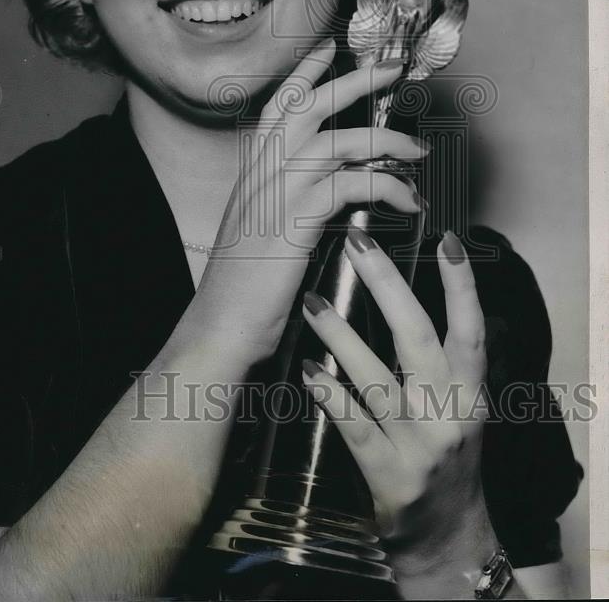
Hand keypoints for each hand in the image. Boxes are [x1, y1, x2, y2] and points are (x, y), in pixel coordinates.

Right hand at [187, 39, 428, 364]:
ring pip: (338, 141)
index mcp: (253, 170)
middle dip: (355, 82)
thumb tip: (322, 188)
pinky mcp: (296, 220)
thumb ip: (282, 199)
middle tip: (393, 68)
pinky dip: (388, 187)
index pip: (278, 105)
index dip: (304, 73)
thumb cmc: (241, 286)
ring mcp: (277, 192)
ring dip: (387, 141)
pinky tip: (408, 202)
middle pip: (310, 106)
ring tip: (420, 150)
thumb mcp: (257, 229)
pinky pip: (352, 185)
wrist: (219, 325)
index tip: (328, 46)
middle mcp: (262, 171)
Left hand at [301, 229, 497, 589]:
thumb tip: (420, 294)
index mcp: (471, 391)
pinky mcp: (387, 474)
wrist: (447, 537)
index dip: (461, 285)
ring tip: (311, 301)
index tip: (446, 239)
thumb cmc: (447, 455)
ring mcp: (418, 444)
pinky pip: (352, 425)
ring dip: (341, 335)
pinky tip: (305, 368)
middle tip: (357, 242)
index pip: (471, 329)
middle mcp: (449, 413)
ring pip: (376, 379)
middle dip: (388, 286)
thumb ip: (446, 359)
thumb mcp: (461, 406)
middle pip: (419, 339)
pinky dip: (329, 395)